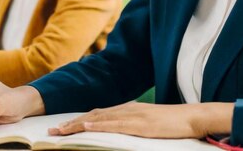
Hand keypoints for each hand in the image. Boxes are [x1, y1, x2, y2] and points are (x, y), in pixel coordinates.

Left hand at [48, 101, 233, 138]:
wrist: (191, 117)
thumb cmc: (171, 123)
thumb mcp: (146, 124)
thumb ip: (130, 125)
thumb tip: (114, 133)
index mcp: (126, 109)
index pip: (96, 115)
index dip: (77, 121)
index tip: (60, 128)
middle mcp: (125, 109)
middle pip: (92, 116)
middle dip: (70, 123)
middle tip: (51, 131)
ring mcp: (132, 115)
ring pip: (98, 119)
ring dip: (77, 125)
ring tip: (60, 131)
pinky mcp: (139, 123)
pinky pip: (115, 124)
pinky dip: (98, 125)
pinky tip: (86, 127)